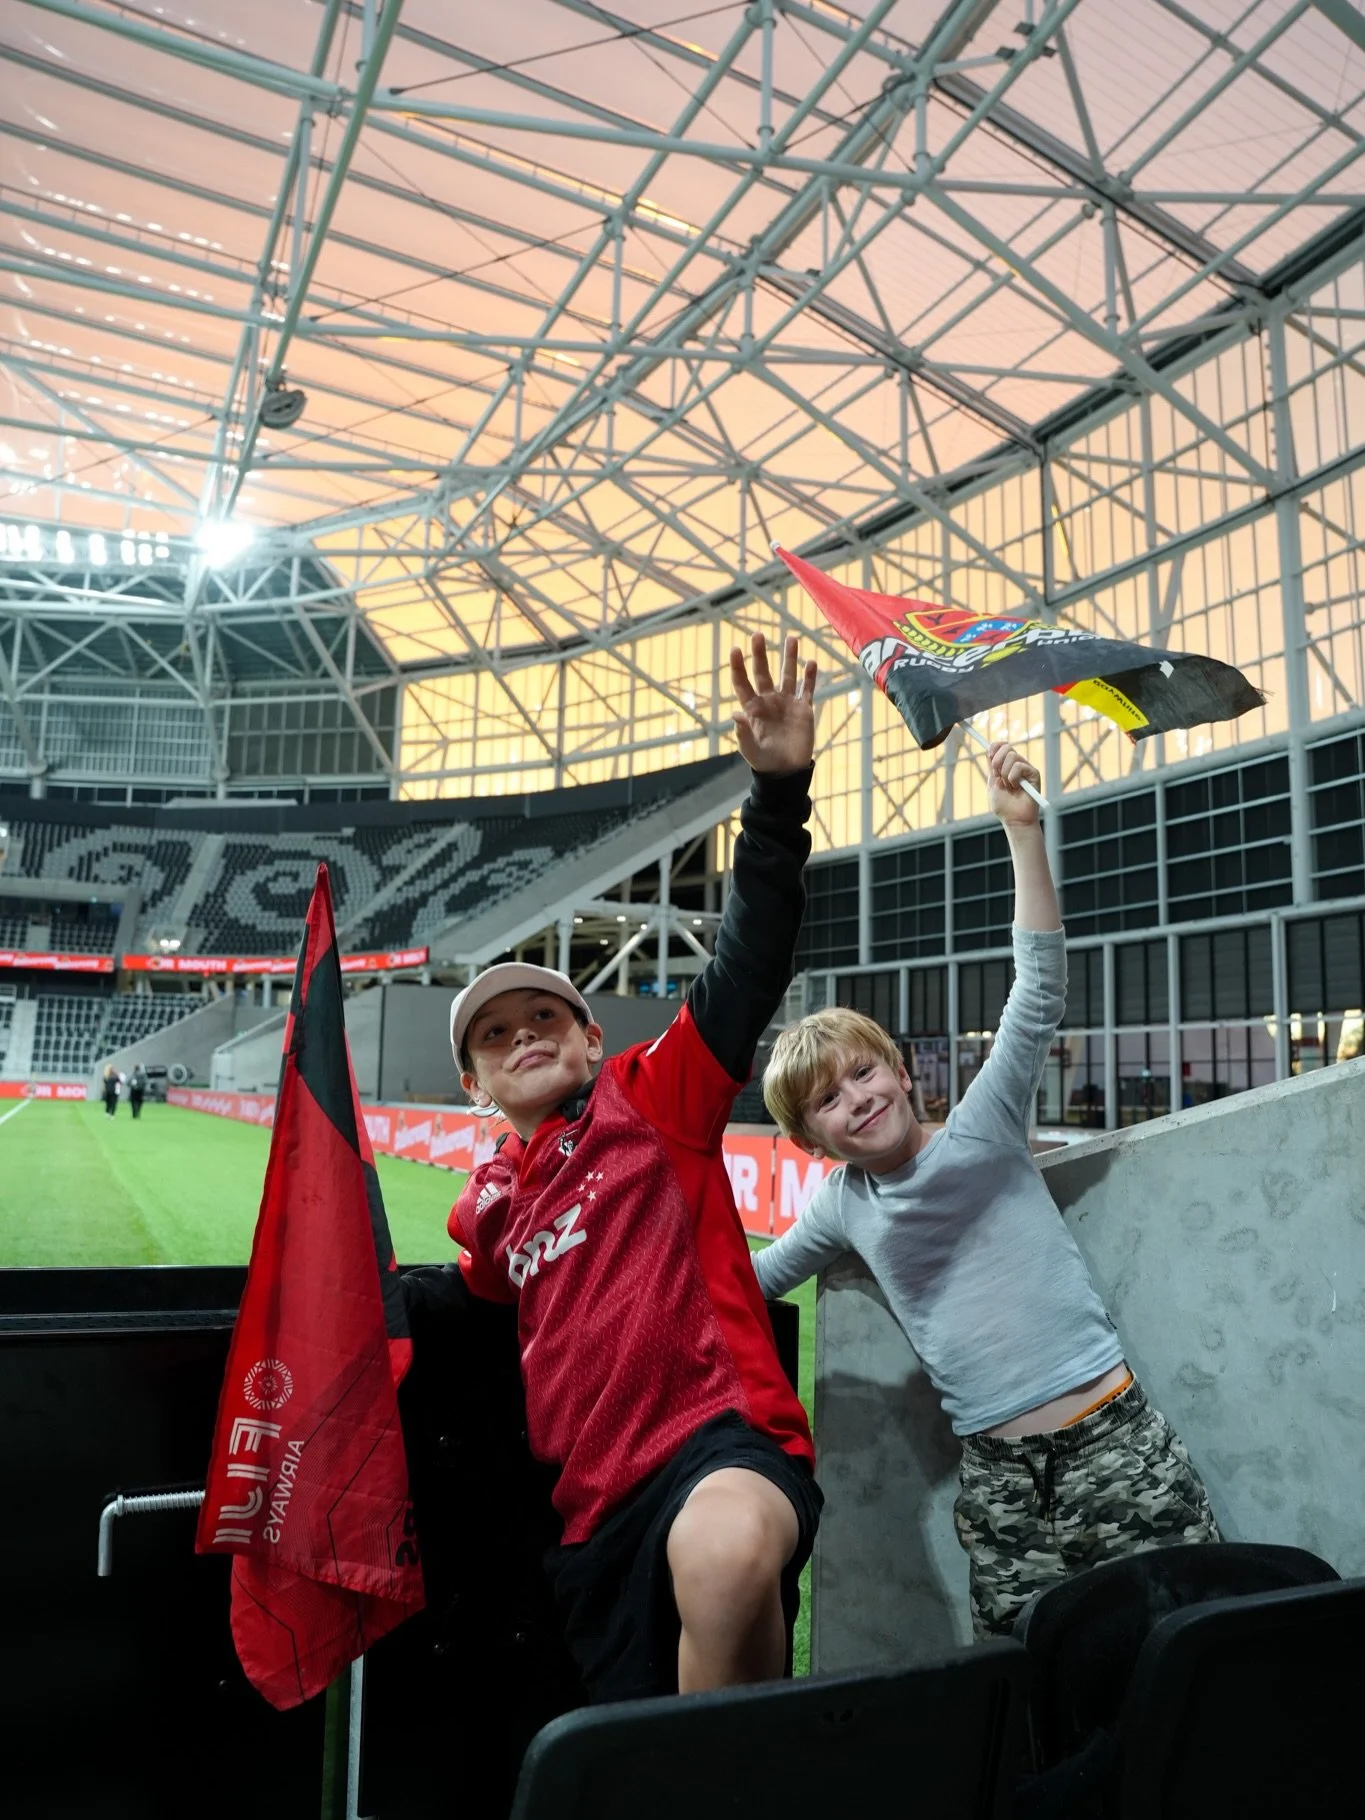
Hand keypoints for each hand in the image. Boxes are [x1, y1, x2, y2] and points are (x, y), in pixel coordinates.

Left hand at [730, 633, 817, 773]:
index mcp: (752, 709)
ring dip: (789, 658)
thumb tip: (735, 714)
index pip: (743, 683)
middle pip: (763, 672)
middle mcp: (768, 701)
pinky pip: (807, 689)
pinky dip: (810, 677)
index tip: (736, 649)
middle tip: (757, 634)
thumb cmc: (763, 761)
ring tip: (791, 638)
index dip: (738, 666)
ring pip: (788, 675)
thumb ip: (743, 733)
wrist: (786, 771)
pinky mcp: (804, 709)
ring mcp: (787, 703)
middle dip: (760, 654)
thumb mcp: (750, 749)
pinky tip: (811, 662)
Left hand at [986, 740, 1041, 827]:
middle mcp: (1017, 765)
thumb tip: (989, 750)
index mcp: (1006, 766)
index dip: (994, 747)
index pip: (1001, 746)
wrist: (1014, 819)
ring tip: (1009, 787)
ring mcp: (1026, 769)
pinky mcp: (1034, 773)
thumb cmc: (1003, 806)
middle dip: (997, 762)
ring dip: (1005, 774)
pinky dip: (1013, 778)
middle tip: (998, 777)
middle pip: (1006, 747)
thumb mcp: (992, 783)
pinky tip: (1016, 787)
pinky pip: (1019, 766)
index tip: (989, 754)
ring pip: (1012, 756)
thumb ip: (991, 767)